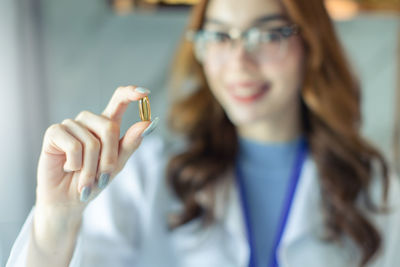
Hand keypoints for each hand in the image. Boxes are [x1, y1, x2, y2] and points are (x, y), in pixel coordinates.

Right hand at [35, 86, 157, 215]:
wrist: (69, 200)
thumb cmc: (94, 180)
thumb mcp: (117, 164)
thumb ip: (130, 144)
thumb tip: (147, 123)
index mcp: (106, 124)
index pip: (119, 100)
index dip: (131, 93)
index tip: (145, 93)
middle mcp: (88, 121)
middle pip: (109, 127)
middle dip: (110, 158)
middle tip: (103, 177)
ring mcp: (70, 125)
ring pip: (92, 142)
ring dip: (91, 168)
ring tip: (84, 177)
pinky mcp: (54, 132)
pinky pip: (74, 146)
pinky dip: (75, 165)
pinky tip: (68, 168)